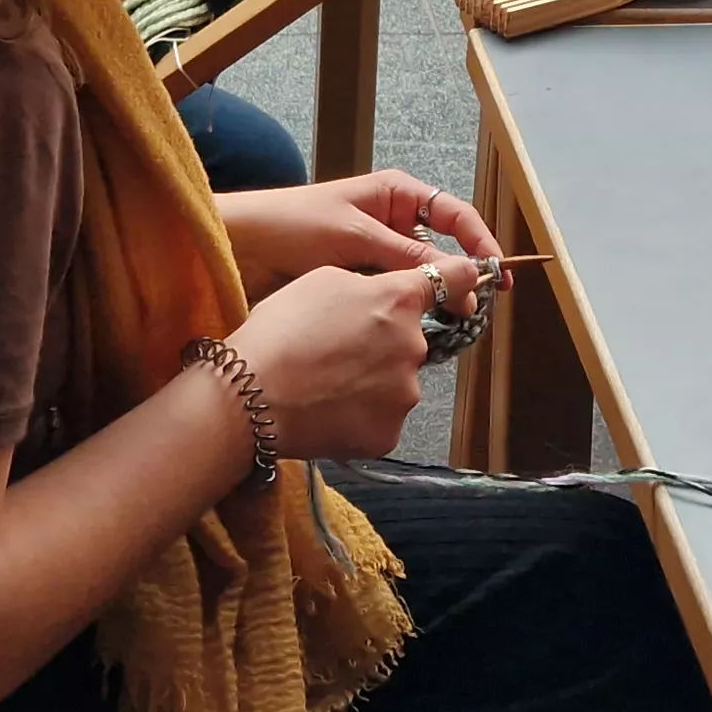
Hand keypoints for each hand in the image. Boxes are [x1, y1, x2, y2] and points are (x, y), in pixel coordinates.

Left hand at [218, 172, 506, 308]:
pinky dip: (407, 310)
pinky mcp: (360, 282)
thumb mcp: (357, 237)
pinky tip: (415, 329)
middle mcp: (394, 222)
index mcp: (397, 195)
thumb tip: (462, 278)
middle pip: (443, 250)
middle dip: (461, 277)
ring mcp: (377, 253)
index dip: (481, 243)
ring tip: (449, 326)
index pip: (456, 216)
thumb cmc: (295, 225)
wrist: (240, 248)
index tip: (496, 274)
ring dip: (434, 298)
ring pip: (420, 277)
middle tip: (475, 312)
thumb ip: (410, 257)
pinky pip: (395, 295)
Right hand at [224, 265, 440, 460]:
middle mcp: (413, 346)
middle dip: (384, 343)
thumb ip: (368, 284)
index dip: (458, 276)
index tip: (460, 280)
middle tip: (337, 350)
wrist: (251, 396)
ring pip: (395, 383)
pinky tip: (327, 410)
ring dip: (371, 382)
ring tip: (324, 384)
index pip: (456, 277)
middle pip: (411, 340)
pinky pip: (381, 419)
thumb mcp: (321, 280)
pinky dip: (360, 416)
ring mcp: (404, 395)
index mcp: (398, 301)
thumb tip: (386, 296)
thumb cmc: (280, 331)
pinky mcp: (388, 435)